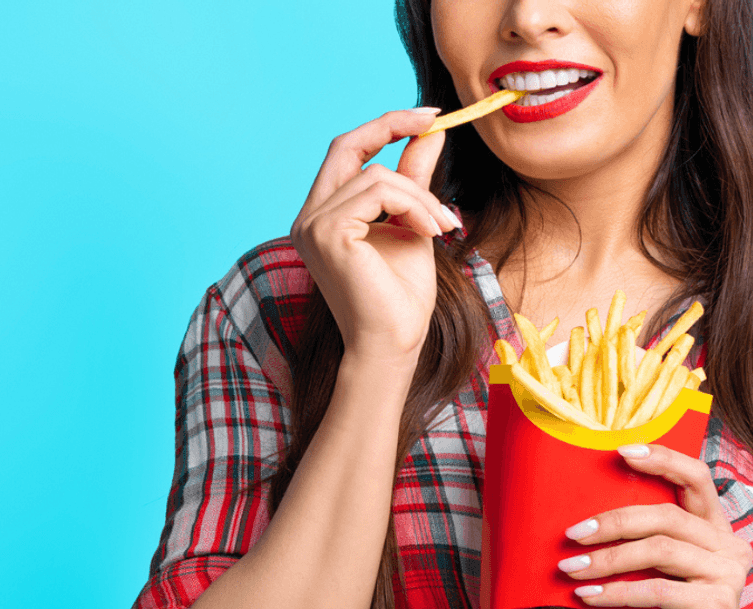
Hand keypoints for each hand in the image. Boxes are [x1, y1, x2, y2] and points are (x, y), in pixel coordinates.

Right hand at [289, 108, 462, 366]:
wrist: (394, 345)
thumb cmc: (401, 299)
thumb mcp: (414, 225)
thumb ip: (415, 180)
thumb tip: (431, 133)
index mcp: (324, 216)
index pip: (347, 153)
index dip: (384, 127)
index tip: (427, 117)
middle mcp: (308, 217)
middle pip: (346, 145)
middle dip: (392, 125)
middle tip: (435, 121)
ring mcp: (312, 225)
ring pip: (376, 175)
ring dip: (421, 196)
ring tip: (444, 227)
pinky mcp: (327, 233)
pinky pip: (379, 192)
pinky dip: (414, 206)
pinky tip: (431, 233)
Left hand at [560, 444, 752, 608]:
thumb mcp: (645, 577)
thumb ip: (632, 545)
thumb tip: (581, 517)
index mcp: (715, 531)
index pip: (696, 478)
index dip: (662, 458)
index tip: (621, 450)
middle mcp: (731, 547)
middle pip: (668, 514)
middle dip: (614, 519)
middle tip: (572, 532)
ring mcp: (729, 576)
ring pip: (661, 549)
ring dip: (608, 558)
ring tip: (571, 569)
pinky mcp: (719, 606)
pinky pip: (658, 589)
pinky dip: (617, 592)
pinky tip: (588, 598)